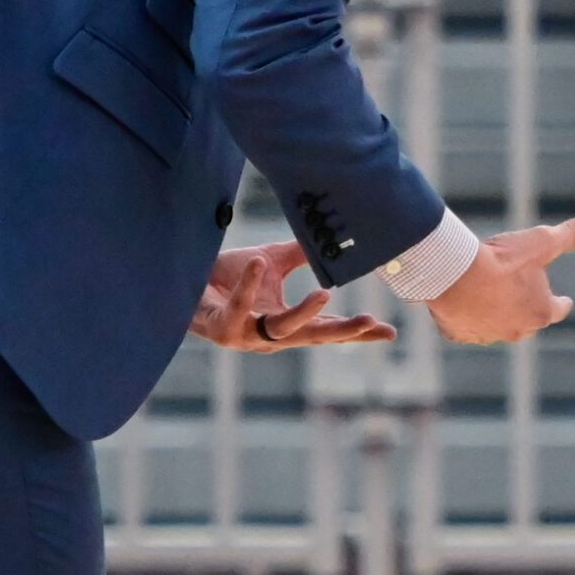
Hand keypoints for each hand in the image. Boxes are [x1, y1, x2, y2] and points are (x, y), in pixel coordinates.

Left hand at [190, 241, 395, 351]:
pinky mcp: (224, 328)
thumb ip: (302, 256)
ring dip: (304, 313)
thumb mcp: (272, 263)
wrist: (185, 283)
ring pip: (281, 329)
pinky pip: (241, 304)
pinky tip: (257, 261)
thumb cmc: (228, 278)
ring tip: (326, 294)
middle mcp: (271, 337)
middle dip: (344, 332)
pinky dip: (249, 282)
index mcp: (287, 324)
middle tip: (371, 323)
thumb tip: (334, 237)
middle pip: (314, 337)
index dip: (358, 332)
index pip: (328, 329)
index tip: (389, 333)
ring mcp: (247, 336)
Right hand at [428, 214, 574, 344]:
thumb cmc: (503, 259)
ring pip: (496, 326)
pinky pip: (466, 328)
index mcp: (541, 312)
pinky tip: (462, 305)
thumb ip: (572, 234)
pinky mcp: (460, 334)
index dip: (560, 303)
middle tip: (522, 294)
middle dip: (527, 309)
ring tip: (490, 296)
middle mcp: (518, 330)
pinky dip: (467, 318)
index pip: (557, 309)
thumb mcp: (543, 241)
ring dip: (496, 314)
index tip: (564, 301)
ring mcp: (487, 335)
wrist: (456, 275)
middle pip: (528, 321)